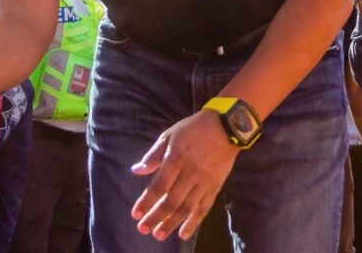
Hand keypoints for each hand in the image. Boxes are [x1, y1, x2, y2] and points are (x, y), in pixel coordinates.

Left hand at [130, 110, 239, 241]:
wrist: (225, 127)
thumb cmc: (192, 130)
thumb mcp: (169, 135)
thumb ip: (153, 155)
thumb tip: (136, 171)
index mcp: (176, 158)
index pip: (158, 186)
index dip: (146, 201)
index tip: (135, 214)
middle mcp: (190, 173)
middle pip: (171, 201)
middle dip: (156, 217)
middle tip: (143, 229)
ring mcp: (204, 182)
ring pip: (186, 208)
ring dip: (171, 223)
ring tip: (159, 234)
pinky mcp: (215, 187)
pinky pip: (204, 208)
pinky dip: (193, 223)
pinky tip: (183, 233)